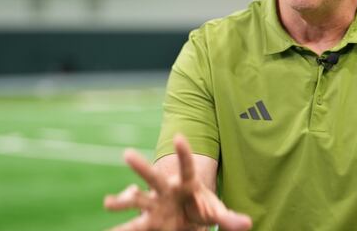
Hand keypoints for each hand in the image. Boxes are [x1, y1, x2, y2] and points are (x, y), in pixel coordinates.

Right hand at [104, 134, 251, 230]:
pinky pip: (130, 226)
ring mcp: (152, 205)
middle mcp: (165, 190)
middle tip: (126, 154)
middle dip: (140, 167)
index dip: (184, 152)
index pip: (186, 166)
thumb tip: (249, 224)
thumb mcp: (215, 211)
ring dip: (122, 201)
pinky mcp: (145, 221)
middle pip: (152, 177)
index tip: (179, 135)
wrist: (185, 216)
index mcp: (185, 184)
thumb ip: (229, 218)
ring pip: (136, 200)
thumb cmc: (200, 207)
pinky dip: (118, 230)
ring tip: (108, 203)